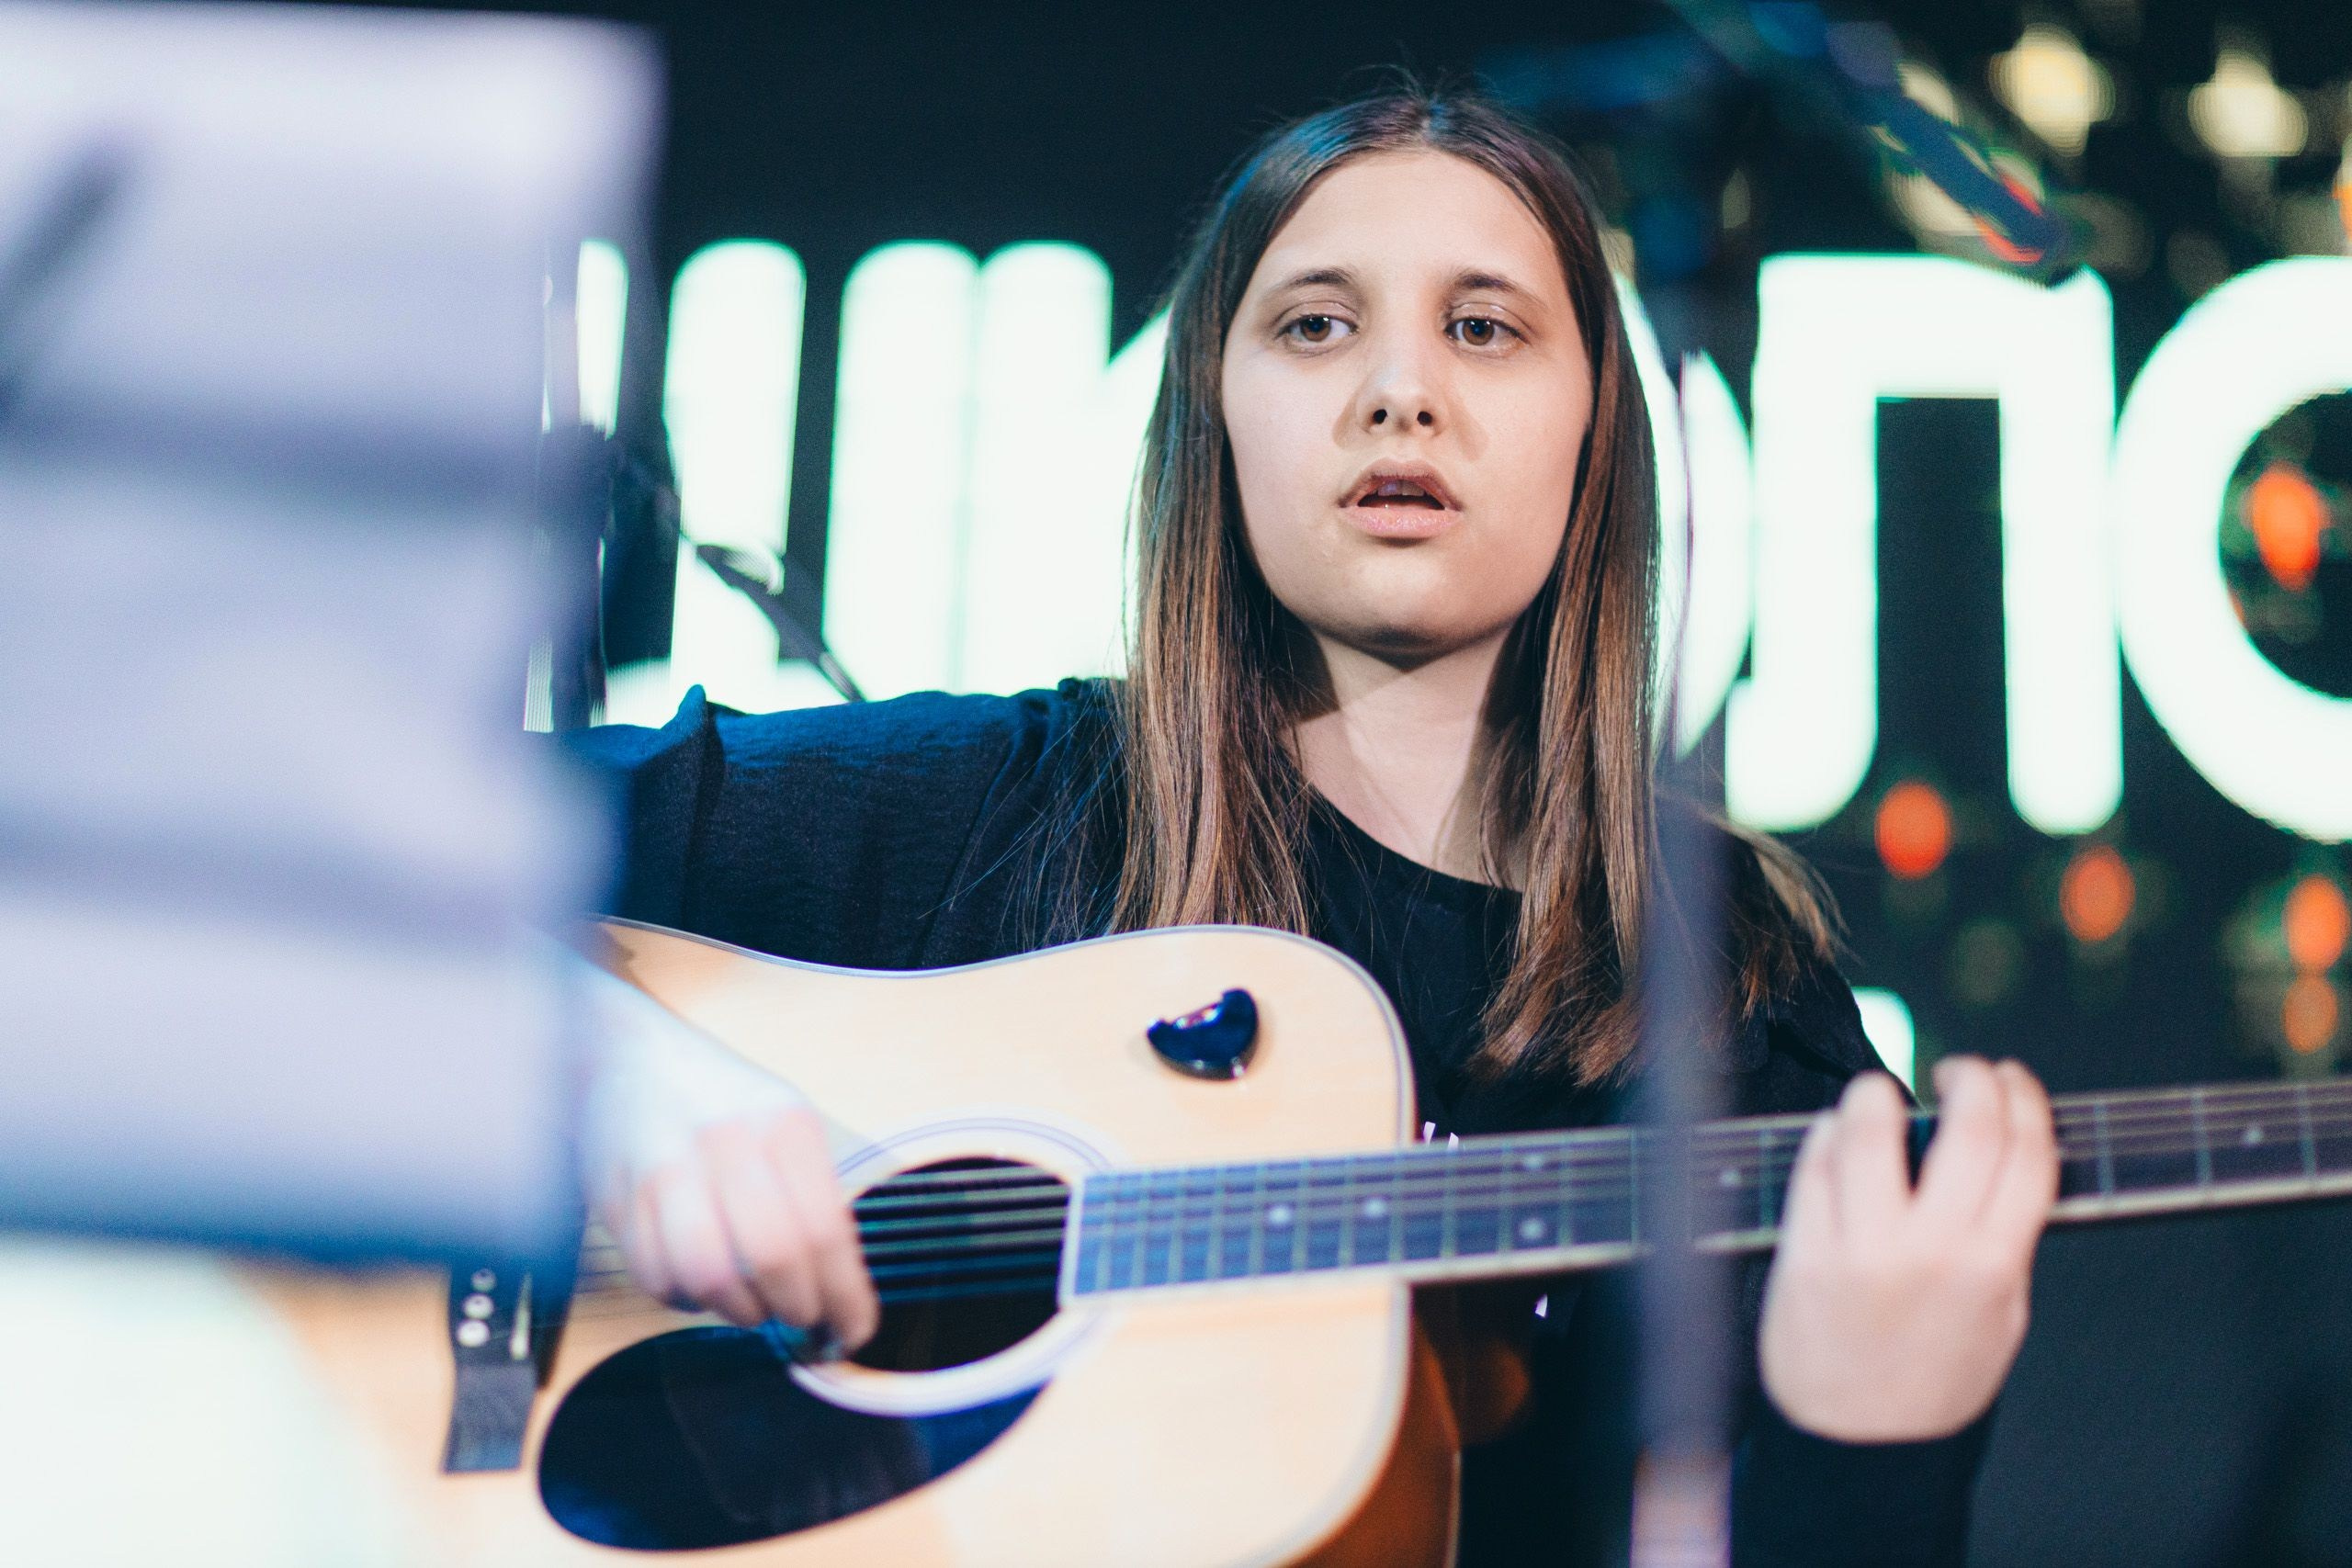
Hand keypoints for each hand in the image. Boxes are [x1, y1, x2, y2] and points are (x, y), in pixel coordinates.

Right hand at [578, 962, 878, 1350]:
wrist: (627, 1058)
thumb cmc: (723, 1104)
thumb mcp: (785, 1123)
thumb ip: (814, 1200)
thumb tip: (843, 1297)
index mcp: (783, 1124)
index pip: (824, 1231)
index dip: (843, 1298)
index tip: (852, 1332)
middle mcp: (725, 1142)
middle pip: (772, 1258)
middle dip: (795, 1308)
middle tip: (801, 1319)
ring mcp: (664, 1171)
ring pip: (708, 1278)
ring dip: (739, 1311)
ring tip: (751, 1302)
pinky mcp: (616, 1200)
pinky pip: (657, 1279)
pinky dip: (686, 1299)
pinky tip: (700, 1281)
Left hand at [1758, 1057, 2056, 1442]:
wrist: (1861, 1443)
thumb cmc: (1932, 1380)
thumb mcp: (1999, 1316)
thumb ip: (2003, 1239)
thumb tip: (2000, 1156)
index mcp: (1992, 1267)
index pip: (2027, 1155)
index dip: (2025, 1099)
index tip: (2012, 1079)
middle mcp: (1931, 1251)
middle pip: (1966, 1129)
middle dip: (1970, 1079)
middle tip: (1959, 1070)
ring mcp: (1862, 1249)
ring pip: (1871, 1133)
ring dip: (1878, 1094)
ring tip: (1880, 1095)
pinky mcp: (1804, 1252)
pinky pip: (1815, 1167)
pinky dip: (1828, 1135)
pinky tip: (1837, 1133)